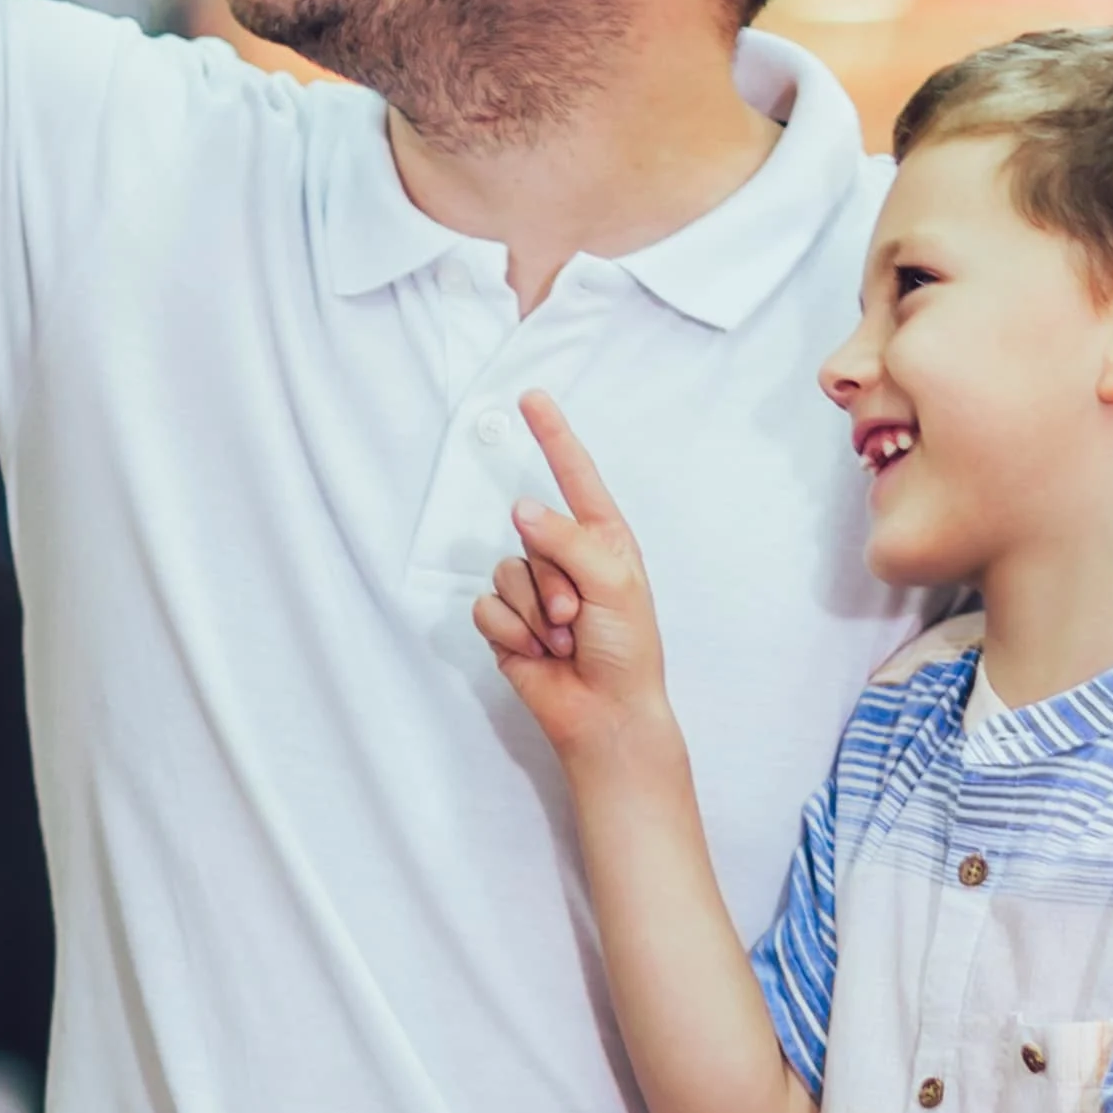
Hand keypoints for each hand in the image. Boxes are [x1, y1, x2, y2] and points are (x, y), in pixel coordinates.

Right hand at [469, 394, 672, 768]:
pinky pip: (486, 608)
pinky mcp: (507, 623)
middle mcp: (563, 558)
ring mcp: (533, 591)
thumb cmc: (626, 649)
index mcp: (602, 540)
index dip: (552, 436)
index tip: (532, 398)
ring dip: (533, 612)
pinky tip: (537, 652)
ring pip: (503, 572)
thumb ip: (567, 540)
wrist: (605, 713)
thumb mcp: (613, 583)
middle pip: (529, 534)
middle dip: (550, 578)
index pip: (574, 476)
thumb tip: (520, 507)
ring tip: (563, 639)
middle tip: (578, 616)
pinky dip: (511, 632)